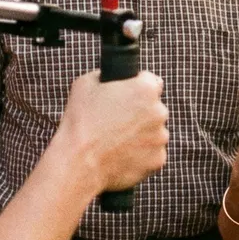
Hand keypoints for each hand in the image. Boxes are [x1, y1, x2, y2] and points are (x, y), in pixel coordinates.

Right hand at [61, 70, 168, 191]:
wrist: (78, 163)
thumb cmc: (80, 122)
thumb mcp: (86, 83)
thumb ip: (106, 76)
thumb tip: (112, 77)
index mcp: (146, 89)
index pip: (151, 81)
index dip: (137, 87)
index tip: (127, 96)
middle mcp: (159, 112)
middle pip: (154, 108)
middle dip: (140, 113)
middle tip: (117, 122)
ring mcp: (160, 137)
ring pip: (154, 132)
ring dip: (142, 134)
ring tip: (116, 141)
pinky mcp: (158, 159)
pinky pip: (152, 153)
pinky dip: (141, 155)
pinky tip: (122, 155)